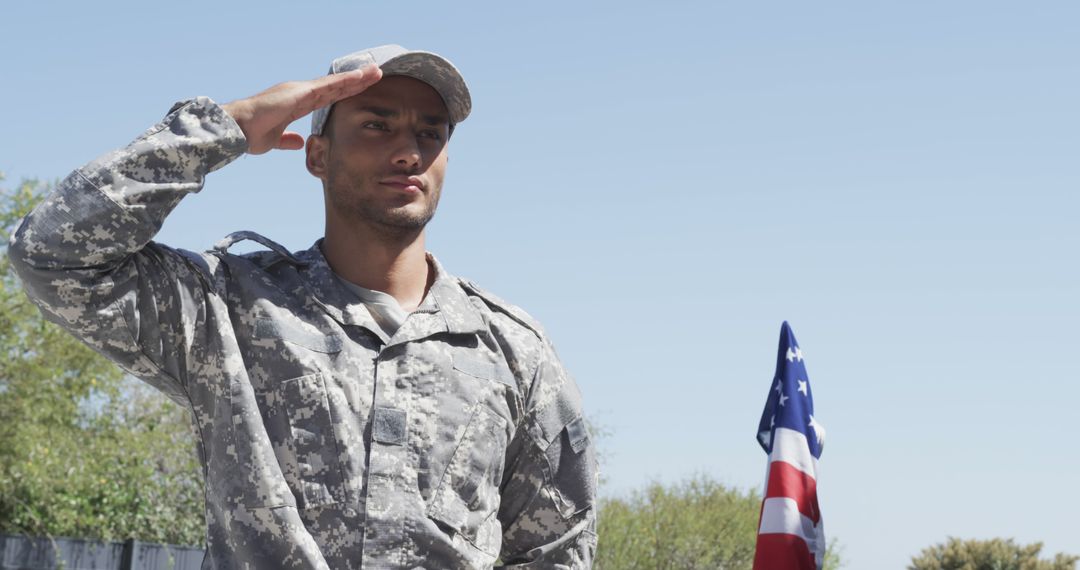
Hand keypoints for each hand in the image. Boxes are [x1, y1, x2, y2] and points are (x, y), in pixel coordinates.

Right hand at [222, 65, 382, 154]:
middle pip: (335, 87)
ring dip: (356, 78)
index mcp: (296, 104)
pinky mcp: (299, 92)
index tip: (361, 89)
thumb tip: (299, 142)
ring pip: (335, 83)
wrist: (238, 130)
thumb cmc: (252, 134)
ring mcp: (300, 90)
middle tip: (376, 74)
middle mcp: (300, 93)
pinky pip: (328, 86)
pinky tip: (360, 77)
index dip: (345, 92)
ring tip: (376, 71)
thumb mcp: (275, 140)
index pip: (327, 97)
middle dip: (356, 82)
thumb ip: (288, 139)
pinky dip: (345, 81)